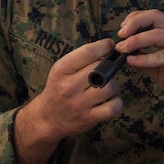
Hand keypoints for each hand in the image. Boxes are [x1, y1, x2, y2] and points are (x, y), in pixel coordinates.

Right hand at [13, 38, 121, 163]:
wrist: (48, 117)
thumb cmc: (59, 88)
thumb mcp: (62, 69)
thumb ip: (82, 58)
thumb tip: (108, 47)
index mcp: (61, 70)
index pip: (88, 52)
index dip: (104, 46)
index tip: (109, 46)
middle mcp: (69, 87)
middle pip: (101, 69)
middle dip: (108, 66)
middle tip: (106, 69)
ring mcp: (79, 104)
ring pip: (109, 88)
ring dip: (112, 85)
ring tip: (106, 85)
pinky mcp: (89, 118)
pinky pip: (113, 108)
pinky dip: (116, 102)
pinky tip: (110, 100)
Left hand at [112, 10, 163, 110]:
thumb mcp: (159, 67)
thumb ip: (144, 58)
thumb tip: (125, 54)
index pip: (152, 15)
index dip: (134, 19)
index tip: (121, 30)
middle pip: (154, 16)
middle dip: (134, 22)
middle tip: (120, 34)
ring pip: (156, 33)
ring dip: (136, 40)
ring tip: (122, 48)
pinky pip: (162, 54)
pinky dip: (145, 58)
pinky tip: (133, 61)